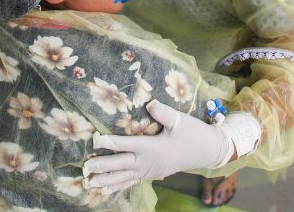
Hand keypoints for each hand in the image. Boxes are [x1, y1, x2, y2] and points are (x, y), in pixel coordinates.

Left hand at [82, 99, 232, 194]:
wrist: (207, 152)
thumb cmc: (193, 134)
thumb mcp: (180, 120)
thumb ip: (163, 112)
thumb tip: (150, 103)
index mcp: (152, 147)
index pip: (127, 144)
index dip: (111, 142)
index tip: (96, 140)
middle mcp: (148, 161)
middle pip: (121, 164)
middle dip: (103, 166)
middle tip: (86, 169)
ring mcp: (149, 170)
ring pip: (124, 177)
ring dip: (107, 180)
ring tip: (90, 184)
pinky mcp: (152, 174)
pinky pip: (132, 182)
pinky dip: (119, 186)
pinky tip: (107, 190)